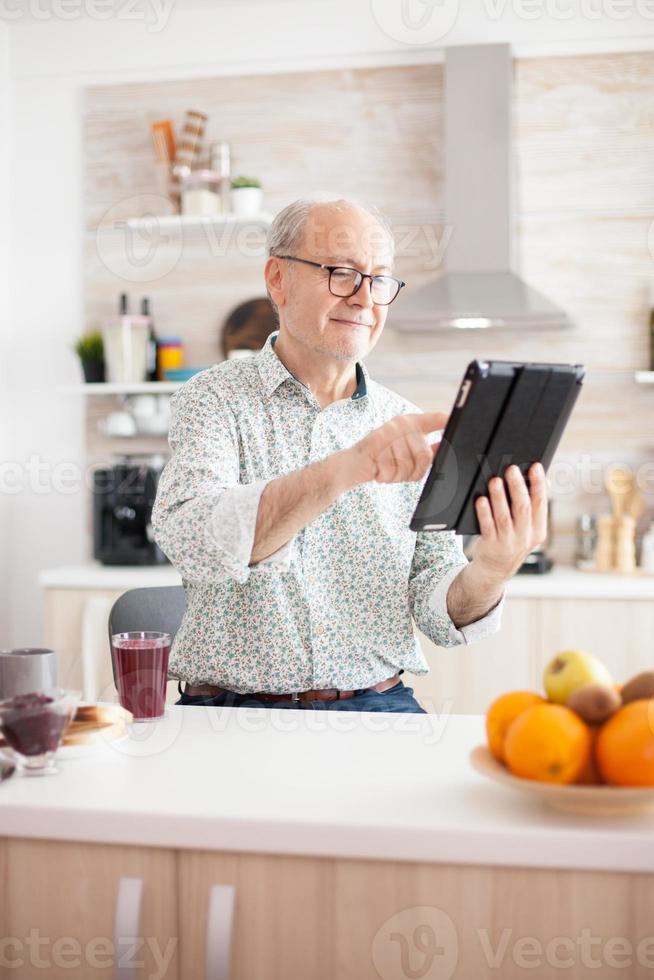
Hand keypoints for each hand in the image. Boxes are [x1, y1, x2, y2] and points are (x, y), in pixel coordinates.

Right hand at [341, 411, 448, 486]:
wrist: (350, 465)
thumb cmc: (379, 459)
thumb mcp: (405, 452)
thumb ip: (425, 448)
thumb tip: (444, 446)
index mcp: (410, 422)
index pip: (436, 418)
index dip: (448, 421)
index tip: (460, 422)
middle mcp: (400, 424)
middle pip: (425, 455)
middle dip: (414, 471)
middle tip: (400, 471)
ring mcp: (387, 433)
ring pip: (408, 466)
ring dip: (398, 476)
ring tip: (387, 469)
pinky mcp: (375, 445)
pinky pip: (392, 471)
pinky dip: (386, 477)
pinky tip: (379, 470)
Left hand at [470, 463, 548, 582]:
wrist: (495, 569)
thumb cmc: (511, 540)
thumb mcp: (528, 529)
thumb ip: (533, 508)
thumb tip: (543, 481)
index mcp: (539, 530)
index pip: (541, 503)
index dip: (539, 484)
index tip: (535, 466)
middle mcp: (525, 537)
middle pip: (523, 508)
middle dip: (518, 486)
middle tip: (511, 469)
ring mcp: (508, 543)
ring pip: (504, 516)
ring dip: (499, 497)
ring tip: (495, 480)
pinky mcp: (491, 546)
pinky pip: (487, 526)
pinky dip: (484, 512)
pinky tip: (481, 500)